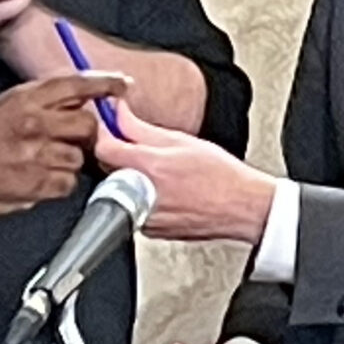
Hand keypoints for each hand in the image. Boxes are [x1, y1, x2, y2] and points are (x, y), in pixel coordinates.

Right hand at [0, 71, 124, 219]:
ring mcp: (35, 154)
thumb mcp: (1, 106)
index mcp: (24, 98)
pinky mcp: (33, 184)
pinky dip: (56, 185)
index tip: (122, 86)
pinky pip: (65, 184)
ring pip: (78, 158)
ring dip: (67, 163)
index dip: (104, 84)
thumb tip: (75, 105)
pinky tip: (35, 180)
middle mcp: (34, 122)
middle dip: (86, 135)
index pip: (75, 83)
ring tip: (40, 164)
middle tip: (72, 141)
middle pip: (88, 125)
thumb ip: (38, 103)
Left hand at [94, 108, 276, 241]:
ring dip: (130, 175)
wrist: (240, 207)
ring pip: (120, 189)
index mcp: (149, 168)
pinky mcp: (149, 231)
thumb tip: (118, 113)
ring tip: (159, 170)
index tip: (108, 125)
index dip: (103, 133)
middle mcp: (143, 195)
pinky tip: (164, 189)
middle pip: (107, 169)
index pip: (103, 148)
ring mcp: (144, 217)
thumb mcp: (180, 140)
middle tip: (137, 144)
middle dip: (118, 154)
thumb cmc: (220, 176)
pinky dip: (142, 195)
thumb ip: (140, 127)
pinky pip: (133, 206)